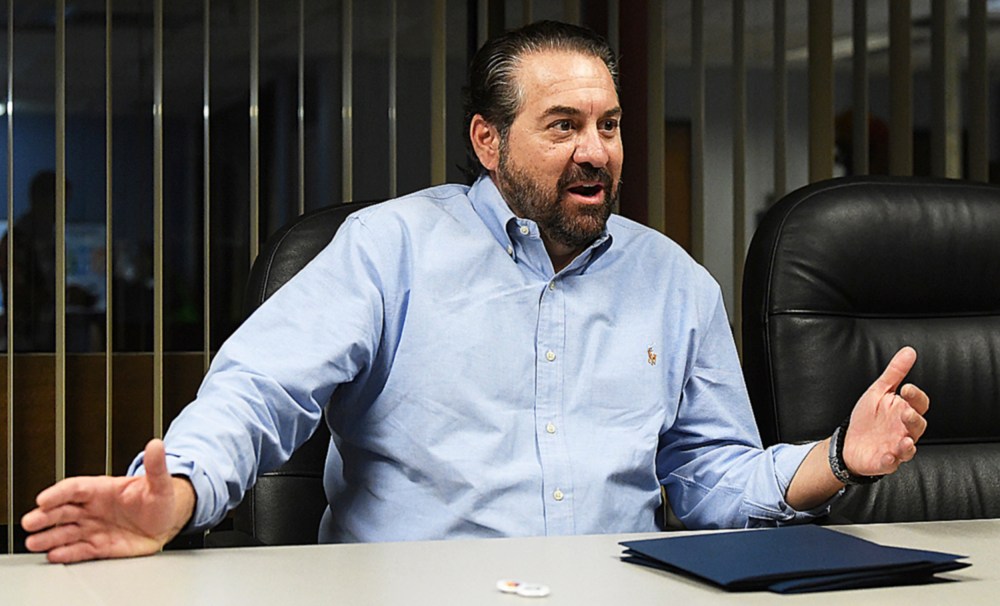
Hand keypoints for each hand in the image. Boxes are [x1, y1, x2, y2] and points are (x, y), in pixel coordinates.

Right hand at [21, 439, 194, 562]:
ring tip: (34, 542)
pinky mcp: (100, 546)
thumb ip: (156, 466)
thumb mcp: (160, 483)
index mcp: (103, 489)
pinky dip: (67, 553)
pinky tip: (54, 555)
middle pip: (63, 510)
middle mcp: (93, 508)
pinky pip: (80, 550)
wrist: (167, 522)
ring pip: (66, 532)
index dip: (58, 493)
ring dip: (50, 537)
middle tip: (30, 522)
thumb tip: (156, 445)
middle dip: (45, 516)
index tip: (44, 499)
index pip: (75, 488)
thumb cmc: (158, 500)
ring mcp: (94, 528)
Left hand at [842, 346, 928, 477]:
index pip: (919, 403)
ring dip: (907, 445)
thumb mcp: (879, 391)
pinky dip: (890, 460)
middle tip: (905, 411)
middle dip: (913, 419)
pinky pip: (890, 463)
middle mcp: (905, 430)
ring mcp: (896, 447)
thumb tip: (909, 351)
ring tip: (905, 441)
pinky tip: (887, 456)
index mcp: (904, 410)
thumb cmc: (868, 417)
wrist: (850, 442)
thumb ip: (894, 374)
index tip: (906, 388)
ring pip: (908, 448)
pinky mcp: (885, 461)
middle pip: (918, 425)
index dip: (915, 396)